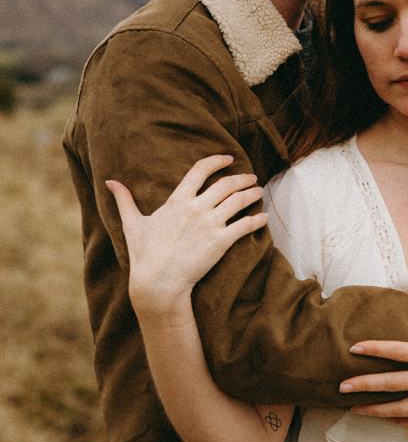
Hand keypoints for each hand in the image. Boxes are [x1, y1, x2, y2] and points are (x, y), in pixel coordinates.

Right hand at [105, 155, 266, 320]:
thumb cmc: (144, 254)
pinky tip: (263, 217)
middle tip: (251, 177)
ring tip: (259, 191)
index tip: (228, 158)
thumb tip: (110, 182)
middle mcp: (196, 208)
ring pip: (239, 201)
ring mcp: (210, 224)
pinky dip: (257, 220)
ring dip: (252, 194)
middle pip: (226, 184)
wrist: (158, 282)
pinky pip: (245, 225)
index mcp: (177, 201)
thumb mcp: (132, 224)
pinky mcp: (221, 242)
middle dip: (242, 178)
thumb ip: (124, 200)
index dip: (217, 161)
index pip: (200, 170)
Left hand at [339, 299, 407, 425]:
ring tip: (354, 409)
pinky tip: (385, 420)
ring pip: (404, 408)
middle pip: (395, 383)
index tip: (354, 347)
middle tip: (341, 385)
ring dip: (377, 409)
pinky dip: (401, 422)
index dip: (376, 349)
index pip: (401, 351)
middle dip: (366, 385)